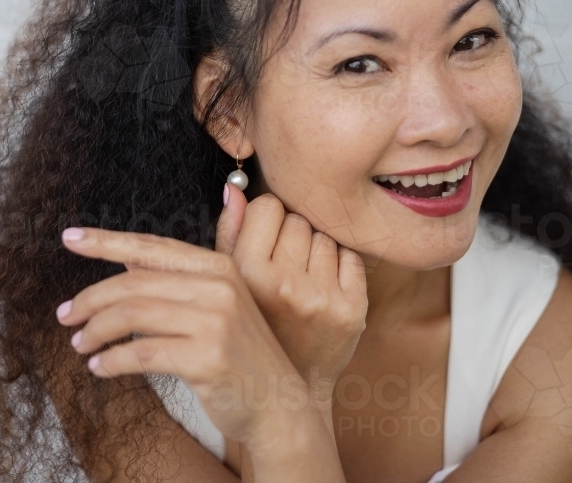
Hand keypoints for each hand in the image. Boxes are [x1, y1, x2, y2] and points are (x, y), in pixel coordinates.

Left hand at [56, 226, 315, 449]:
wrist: (277, 403)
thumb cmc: (241, 353)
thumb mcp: (217, 304)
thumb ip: (179, 276)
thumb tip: (127, 259)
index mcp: (217, 265)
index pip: (151, 247)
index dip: (107, 241)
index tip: (70, 238)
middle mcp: (218, 285)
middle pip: (135, 282)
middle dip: (91, 298)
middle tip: (64, 316)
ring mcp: (215, 320)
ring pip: (134, 315)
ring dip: (96, 330)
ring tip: (79, 344)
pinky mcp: (207, 357)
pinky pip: (143, 353)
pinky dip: (113, 360)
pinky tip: (99, 367)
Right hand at [215, 186, 367, 399]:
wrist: (283, 394)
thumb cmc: (252, 327)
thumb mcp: (230, 281)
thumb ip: (230, 231)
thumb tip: (235, 188)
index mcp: (247, 275)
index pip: (268, 205)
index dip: (266, 219)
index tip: (264, 240)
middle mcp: (285, 286)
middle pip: (298, 219)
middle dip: (291, 236)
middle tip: (282, 266)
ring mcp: (322, 299)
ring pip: (324, 235)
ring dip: (314, 251)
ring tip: (300, 280)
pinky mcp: (353, 310)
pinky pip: (350, 256)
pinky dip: (339, 266)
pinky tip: (322, 289)